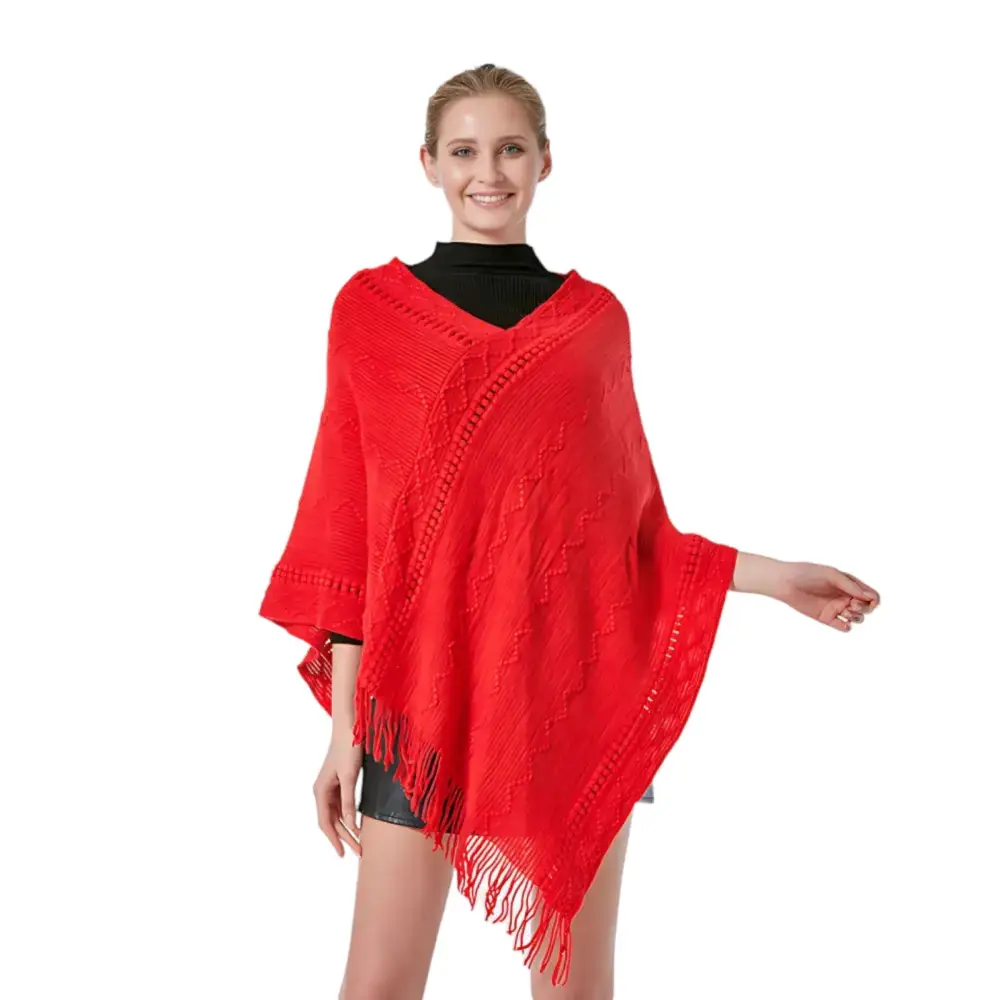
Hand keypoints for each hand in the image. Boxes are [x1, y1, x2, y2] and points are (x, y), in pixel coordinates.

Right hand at [313, 727, 363, 857]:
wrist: (350, 727)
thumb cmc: (348, 749)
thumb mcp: (349, 777)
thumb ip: (348, 802)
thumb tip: (349, 826)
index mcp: (320, 791)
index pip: (325, 823)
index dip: (334, 840)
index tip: (344, 854)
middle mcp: (322, 790)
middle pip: (332, 821)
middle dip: (345, 837)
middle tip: (360, 852)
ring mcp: (330, 786)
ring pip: (337, 814)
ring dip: (348, 828)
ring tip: (361, 842)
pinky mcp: (339, 781)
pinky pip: (342, 805)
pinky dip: (349, 816)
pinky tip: (358, 824)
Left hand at [773, 561, 879, 631]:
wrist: (786, 583)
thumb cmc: (808, 573)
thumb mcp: (832, 575)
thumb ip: (850, 585)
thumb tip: (869, 597)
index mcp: (849, 584)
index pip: (870, 595)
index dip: (873, 600)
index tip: (866, 600)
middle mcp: (844, 596)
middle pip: (867, 608)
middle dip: (865, 608)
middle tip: (851, 605)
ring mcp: (836, 608)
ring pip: (857, 618)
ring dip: (857, 617)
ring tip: (844, 612)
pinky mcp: (826, 618)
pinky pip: (843, 627)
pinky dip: (846, 627)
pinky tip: (842, 624)